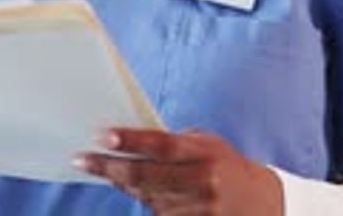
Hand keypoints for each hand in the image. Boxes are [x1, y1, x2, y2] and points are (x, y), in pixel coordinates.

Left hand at [73, 128, 283, 214]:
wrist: (260, 204)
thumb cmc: (226, 165)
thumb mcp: (207, 144)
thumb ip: (174, 143)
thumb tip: (131, 142)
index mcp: (206, 154)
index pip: (162, 145)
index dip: (130, 140)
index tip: (101, 135)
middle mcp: (202, 184)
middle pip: (145, 176)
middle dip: (109, 167)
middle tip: (82, 158)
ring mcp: (197, 212)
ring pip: (145, 198)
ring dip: (123, 183)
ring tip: (106, 168)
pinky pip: (156, 215)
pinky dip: (143, 200)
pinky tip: (134, 187)